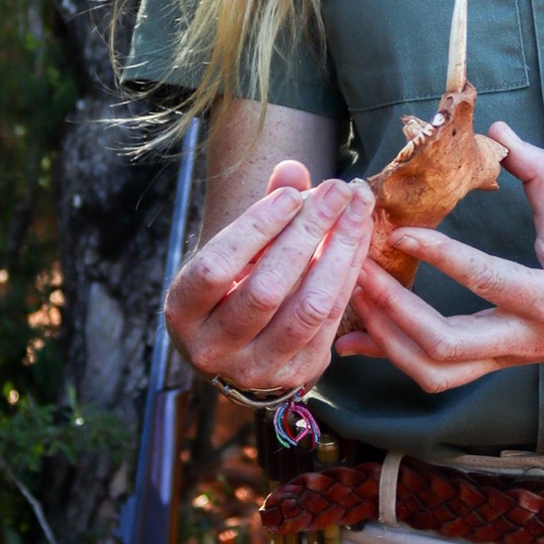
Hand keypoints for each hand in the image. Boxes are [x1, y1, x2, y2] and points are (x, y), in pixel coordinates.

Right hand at [165, 159, 375, 392]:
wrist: (238, 354)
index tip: (293, 194)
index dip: (256, 227)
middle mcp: (214, 348)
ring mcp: (257, 367)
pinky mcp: (298, 374)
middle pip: (267, 288)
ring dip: (339, 252)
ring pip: (308, 307)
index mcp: (184, 312)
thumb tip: (293, 169)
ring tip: (357, 209)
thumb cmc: (232, 288)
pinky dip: (350, 273)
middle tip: (338, 190)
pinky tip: (359, 237)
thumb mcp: (232, 253)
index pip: (217, 267)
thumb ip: (261, 212)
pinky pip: (332, 318)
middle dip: (308, 232)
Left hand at [335, 124, 543, 391]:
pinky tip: (356, 341)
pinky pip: (439, 373)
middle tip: (360, 274)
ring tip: (353, 303)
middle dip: (395, 313)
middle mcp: (526, 338)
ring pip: (436, 373)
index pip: (488, 279)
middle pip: (447, 345)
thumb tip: (494, 131)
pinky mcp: (497, 365)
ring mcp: (509, 359)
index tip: (400, 231)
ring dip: (388, 342)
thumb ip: (536, 169)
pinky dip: (393, 357)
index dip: (441, 256)